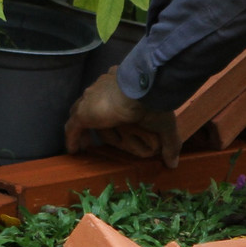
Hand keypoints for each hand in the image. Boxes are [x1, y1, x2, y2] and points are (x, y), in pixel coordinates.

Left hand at [64, 69, 184, 167]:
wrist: (141, 90)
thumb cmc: (153, 102)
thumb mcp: (165, 124)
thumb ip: (169, 143)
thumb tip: (173, 163)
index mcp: (119, 83)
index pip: (110, 96)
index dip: (109, 110)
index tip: (112, 123)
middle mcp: (101, 88)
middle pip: (92, 105)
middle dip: (92, 119)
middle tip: (95, 137)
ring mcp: (90, 99)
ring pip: (81, 115)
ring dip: (82, 130)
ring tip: (85, 146)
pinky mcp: (83, 113)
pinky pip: (72, 128)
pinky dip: (72, 138)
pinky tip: (74, 151)